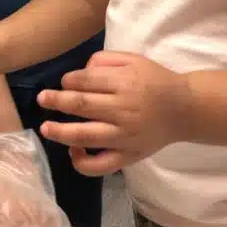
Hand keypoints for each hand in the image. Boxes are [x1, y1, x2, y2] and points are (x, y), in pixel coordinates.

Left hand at [37, 51, 187, 175]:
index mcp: (124, 83)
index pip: (86, 81)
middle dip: (57, 101)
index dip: (68, 81)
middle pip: (81, 106)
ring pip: (85, 136)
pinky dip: (81, 162)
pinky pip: (100, 165)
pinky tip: (73, 152)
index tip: (64, 82)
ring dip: (60, 132)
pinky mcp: (128, 157)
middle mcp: (123, 110)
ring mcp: (124, 137)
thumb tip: (79, 73)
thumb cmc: (155, 81)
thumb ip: (105, 60)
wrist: (184, 109)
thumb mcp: (133, 60)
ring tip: (46, 128)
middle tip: (42, 99)